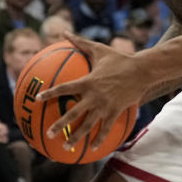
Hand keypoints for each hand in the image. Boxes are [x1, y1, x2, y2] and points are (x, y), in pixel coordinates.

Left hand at [36, 33, 144, 150]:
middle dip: (60, 125)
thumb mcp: (99, 49)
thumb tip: (64, 32)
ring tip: (65, 147)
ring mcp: (105, 106)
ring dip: (76, 137)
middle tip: (49, 133)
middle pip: (73, 113)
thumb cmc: (120, 59)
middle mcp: (94, 96)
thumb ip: (80, 43)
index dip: (50, 94)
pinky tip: (93, 148)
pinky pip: (106, 128)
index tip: (38, 99)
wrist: (143, 70)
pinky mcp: (116, 111)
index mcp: (87, 81)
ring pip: (88, 125)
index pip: (64, 89)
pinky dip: (99, 138)